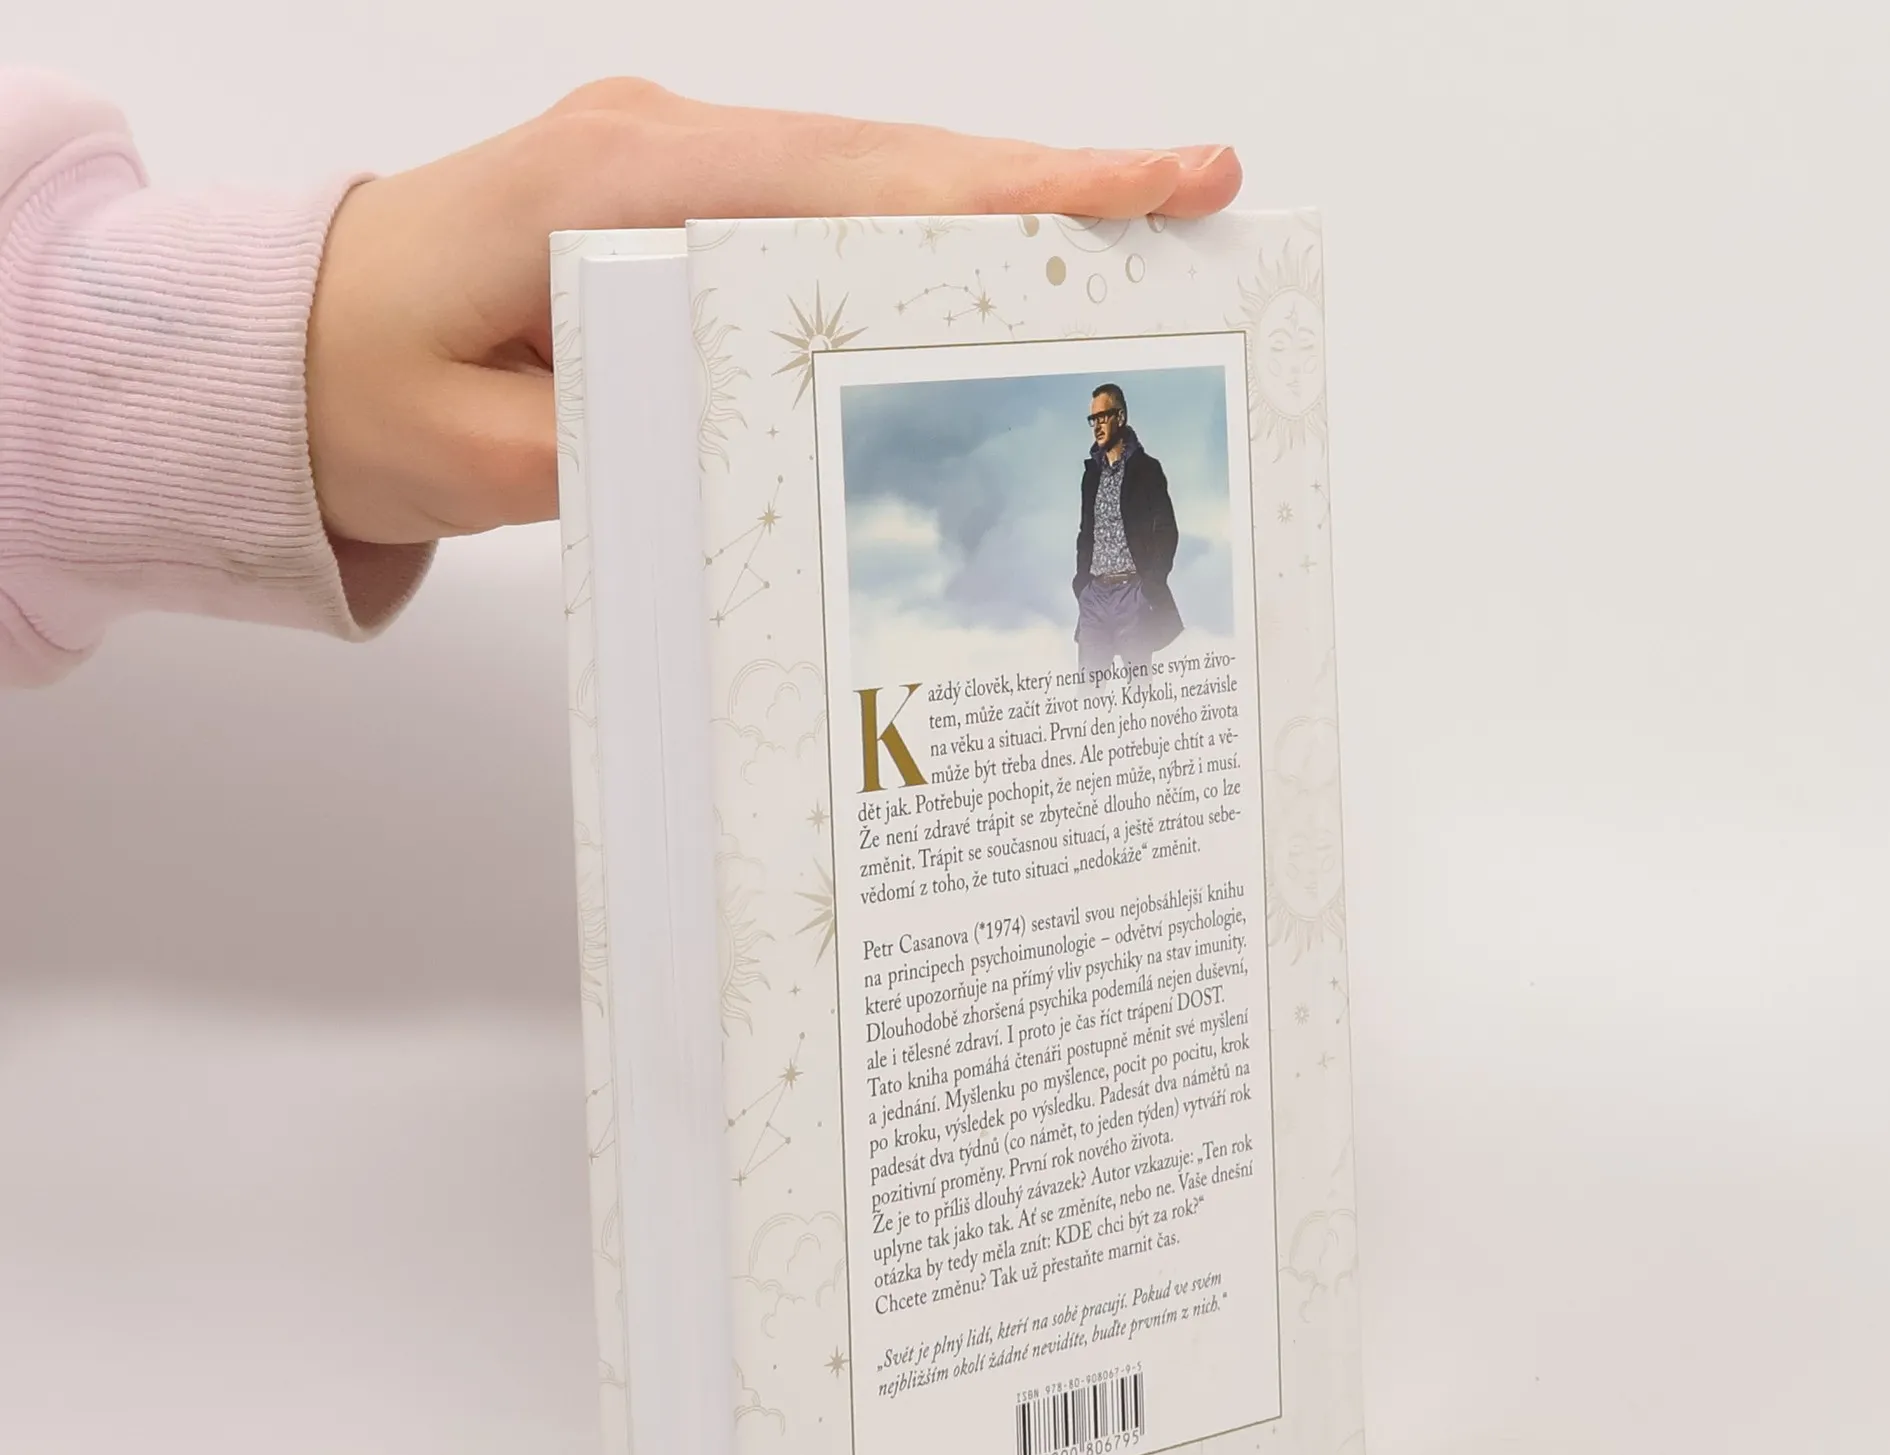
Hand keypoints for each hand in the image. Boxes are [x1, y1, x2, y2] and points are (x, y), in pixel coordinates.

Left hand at [305, 80, 1240, 545]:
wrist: (280, 350)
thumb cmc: (358, 392)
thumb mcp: (476, 457)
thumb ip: (620, 449)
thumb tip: (760, 440)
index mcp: (621, 185)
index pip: (856, 182)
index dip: (1010, 193)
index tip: (1146, 190)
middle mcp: (660, 147)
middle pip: (892, 159)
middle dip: (1049, 187)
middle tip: (1194, 197)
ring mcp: (669, 168)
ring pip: (867, 177)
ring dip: (994, 209)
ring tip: (1127, 239)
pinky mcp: (669, 207)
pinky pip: (818, 212)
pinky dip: (915, 236)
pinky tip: (985, 273)